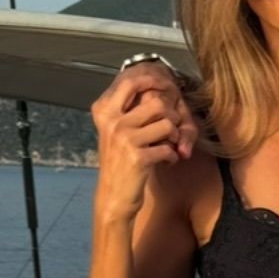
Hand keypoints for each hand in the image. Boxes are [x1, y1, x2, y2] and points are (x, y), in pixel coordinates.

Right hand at [91, 61, 198, 222]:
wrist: (112, 197)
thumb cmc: (119, 162)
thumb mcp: (114, 131)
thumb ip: (127, 109)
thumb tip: (153, 87)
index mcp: (104, 111)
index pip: (130, 82)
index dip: (153, 81)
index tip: (167, 86)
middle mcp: (112, 122)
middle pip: (157, 103)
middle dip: (172, 116)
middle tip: (171, 130)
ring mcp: (124, 138)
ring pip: (167, 124)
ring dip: (174, 137)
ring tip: (168, 147)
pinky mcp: (138, 157)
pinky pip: (169, 148)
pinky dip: (172, 156)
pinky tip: (165, 162)